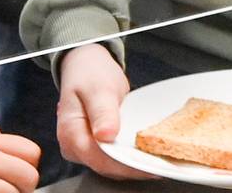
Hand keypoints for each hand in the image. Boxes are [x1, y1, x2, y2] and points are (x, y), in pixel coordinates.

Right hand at [57, 44, 152, 179]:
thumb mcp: (99, 87)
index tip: (149, 164)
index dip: (126, 164)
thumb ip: (102, 112)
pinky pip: (112, 159)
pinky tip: (146, 154)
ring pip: (110, 166)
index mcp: (70, 133)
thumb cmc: (90, 74)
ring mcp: (82, 150)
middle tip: (161, 162)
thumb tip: (105, 135)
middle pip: (106, 166)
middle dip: (133, 167)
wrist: (85, 66)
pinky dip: (129, 158)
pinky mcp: (93, 149)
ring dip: (133, 164)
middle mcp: (73, 147)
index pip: (100, 159)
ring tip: (158, 160)